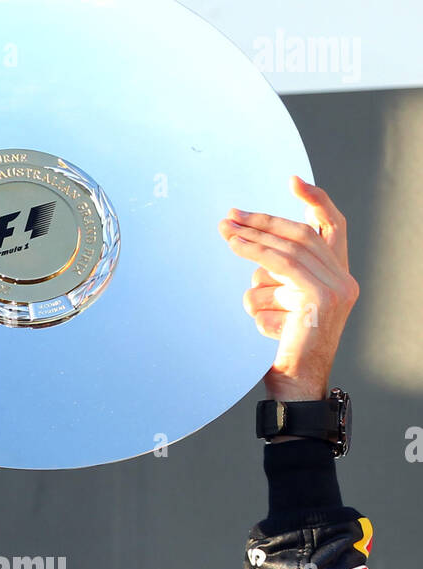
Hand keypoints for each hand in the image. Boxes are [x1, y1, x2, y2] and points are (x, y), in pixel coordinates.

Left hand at [218, 176, 358, 400]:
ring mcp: (337, 289)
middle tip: (231, 216)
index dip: (316, 201)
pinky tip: (236, 247)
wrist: (294, 387)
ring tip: (225, 233)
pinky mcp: (321, 297)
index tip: (293, 180)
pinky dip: (257, 253)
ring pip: (289, 249)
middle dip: (264, 222)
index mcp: (339, 278)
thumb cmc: (280, 352)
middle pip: (302, 235)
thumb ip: (276, 277)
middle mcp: (344, 280)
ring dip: (253, 238)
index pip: (332, 228)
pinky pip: (282, 265)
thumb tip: (246, 243)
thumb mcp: (280, 306)